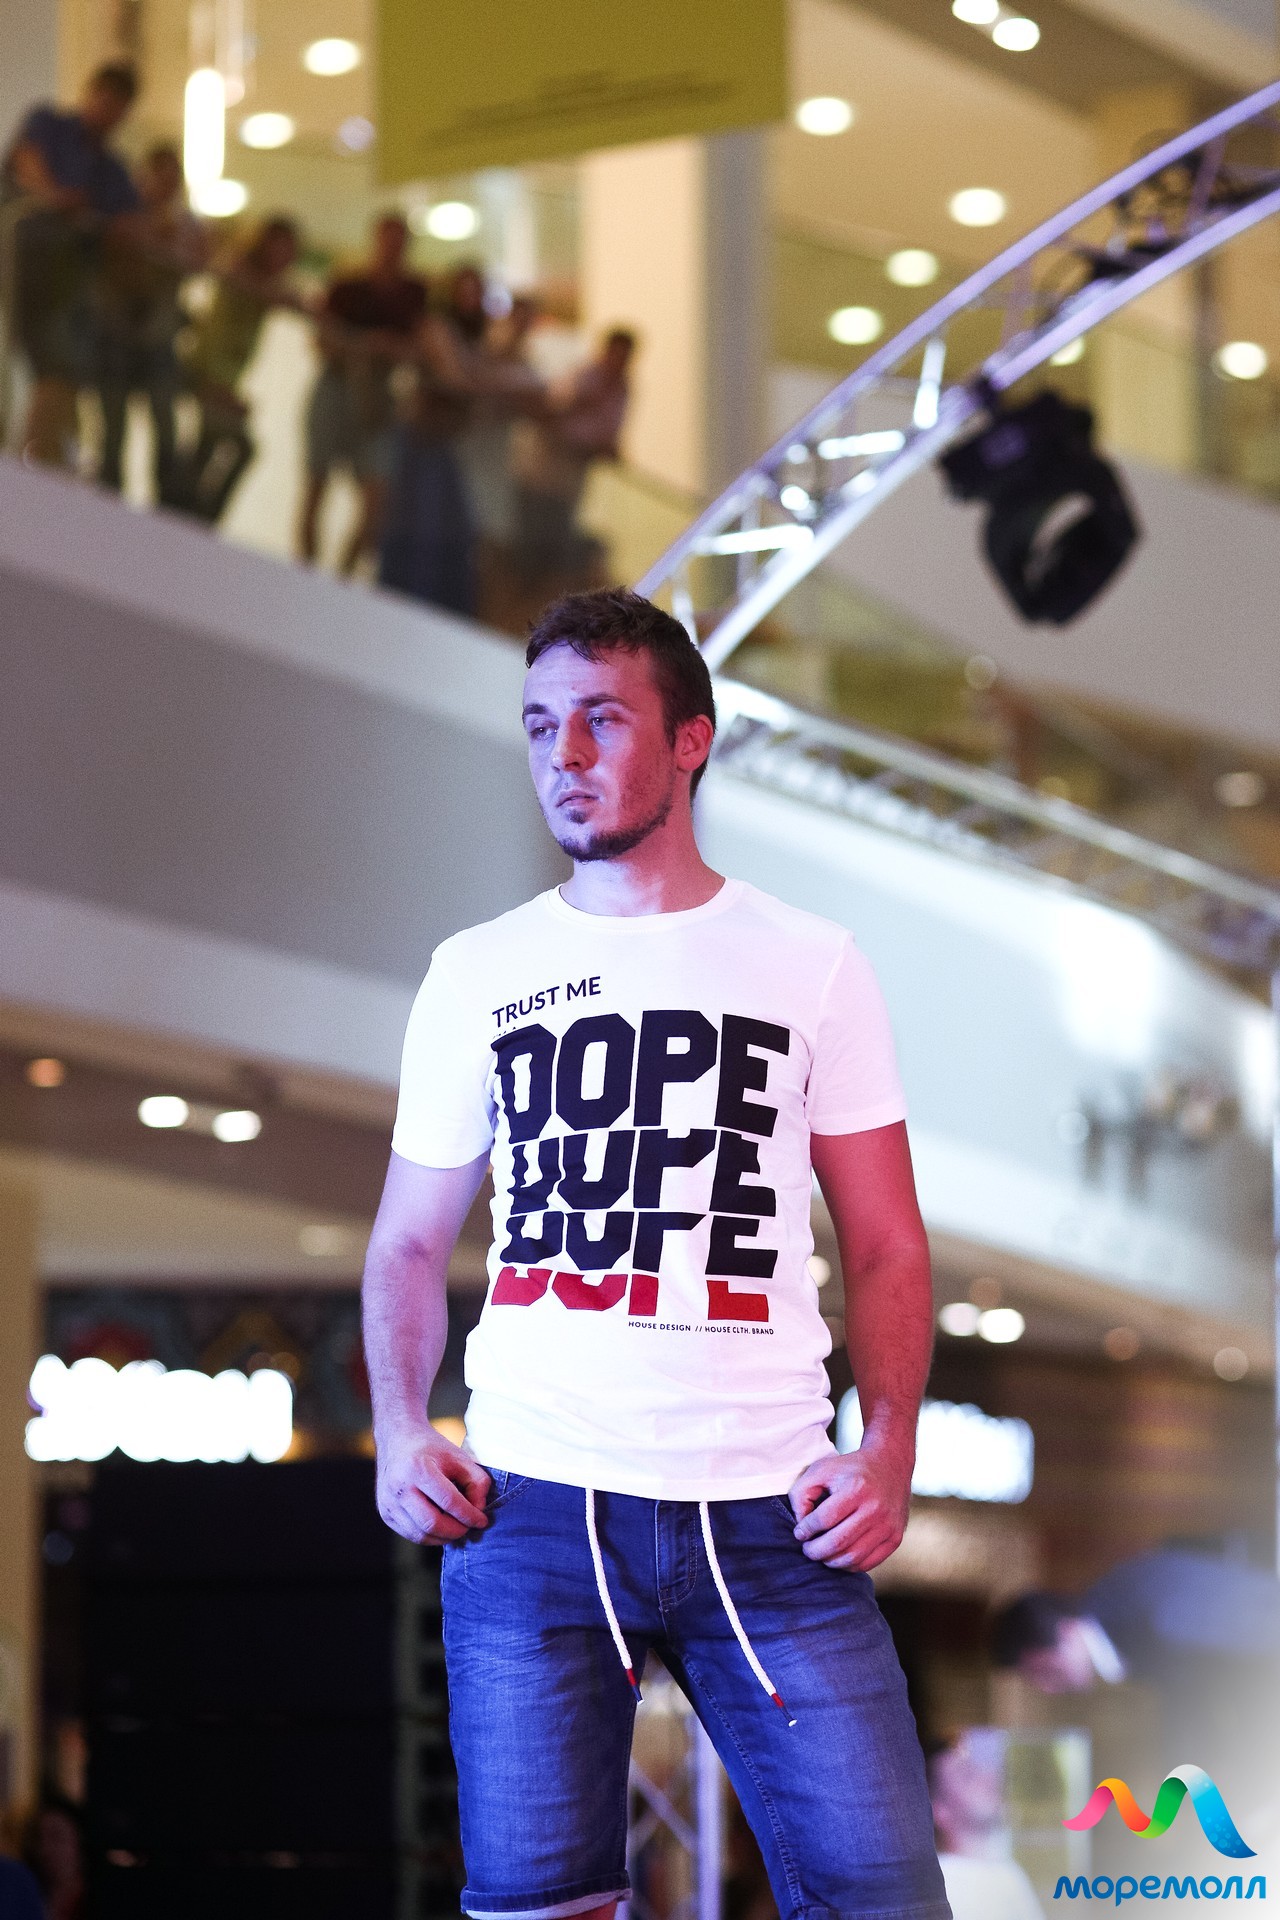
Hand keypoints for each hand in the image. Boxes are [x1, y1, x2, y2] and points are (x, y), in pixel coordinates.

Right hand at [375, 1424, 490, 1544]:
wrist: (397, 1439)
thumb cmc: (431, 1448)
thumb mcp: (459, 1456)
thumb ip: (477, 1482)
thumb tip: (478, 1510)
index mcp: (418, 1468)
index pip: (449, 1501)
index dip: (469, 1515)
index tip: (482, 1521)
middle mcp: (399, 1487)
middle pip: (432, 1523)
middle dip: (456, 1531)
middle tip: (469, 1527)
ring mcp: (388, 1501)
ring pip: (420, 1535)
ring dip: (444, 1537)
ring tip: (456, 1528)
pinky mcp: (384, 1512)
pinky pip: (410, 1535)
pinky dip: (429, 1537)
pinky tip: (441, 1528)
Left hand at [786, 1445, 911, 1570]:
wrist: (890, 1465)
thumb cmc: (850, 1469)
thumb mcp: (821, 1470)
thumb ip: (801, 1494)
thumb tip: (801, 1525)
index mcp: (856, 1487)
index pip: (823, 1519)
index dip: (806, 1530)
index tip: (800, 1533)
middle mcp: (875, 1508)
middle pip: (838, 1542)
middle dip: (815, 1551)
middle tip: (807, 1549)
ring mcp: (888, 1525)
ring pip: (852, 1558)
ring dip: (830, 1561)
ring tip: (821, 1554)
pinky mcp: (895, 1538)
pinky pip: (867, 1563)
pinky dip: (848, 1565)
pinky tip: (839, 1556)